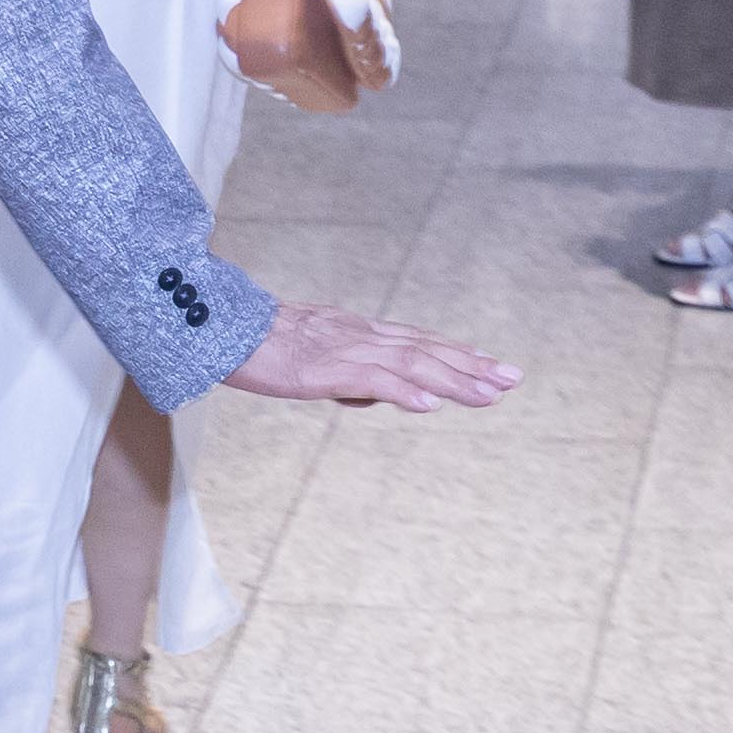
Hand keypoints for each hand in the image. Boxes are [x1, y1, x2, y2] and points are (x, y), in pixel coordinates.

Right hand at [224, 299, 520, 412]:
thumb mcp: (312, 354)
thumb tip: (372, 393)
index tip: (491, 363)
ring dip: (453, 380)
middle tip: (513, 378)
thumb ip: (346, 371)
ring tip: (489, 395)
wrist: (220, 327)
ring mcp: (345, 349)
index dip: (457, 352)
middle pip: (426, 348)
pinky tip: (430, 405)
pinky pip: (372, 380)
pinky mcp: (325, 368)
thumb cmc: (259, 343)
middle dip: (471, 365)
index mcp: (356, 331)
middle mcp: (360, 334)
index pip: (417, 339)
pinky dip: (405, 392)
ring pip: (411, 363)